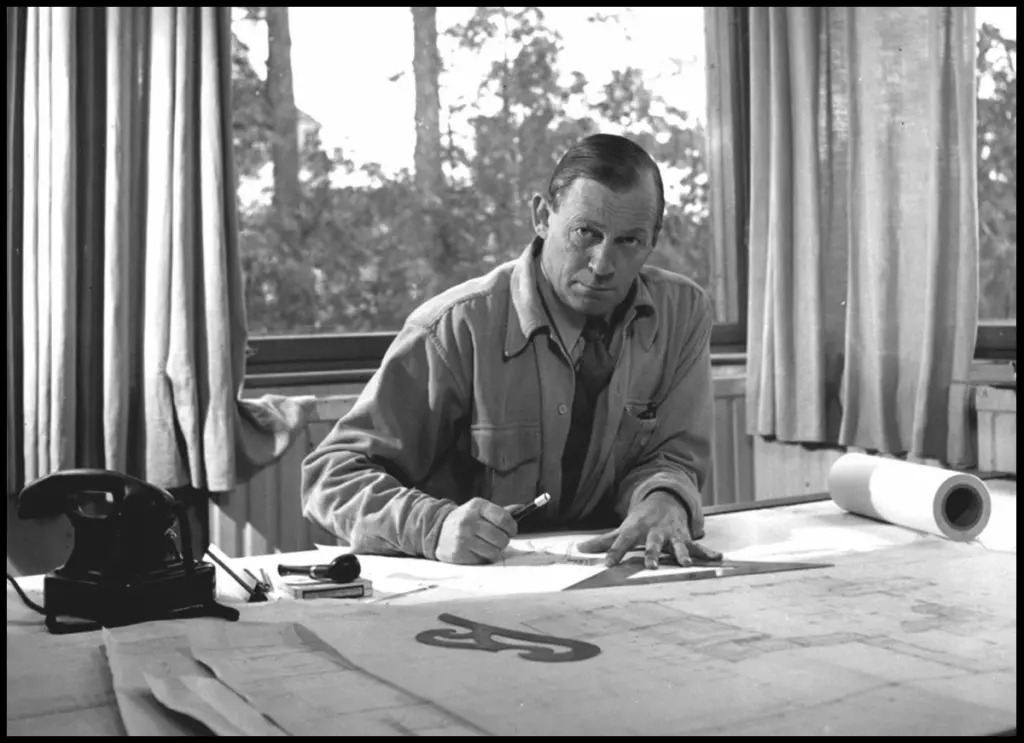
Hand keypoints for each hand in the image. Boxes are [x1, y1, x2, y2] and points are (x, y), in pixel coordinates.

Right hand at [435, 498, 517, 564]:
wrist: (438, 530)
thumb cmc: (464, 520)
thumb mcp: (479, 510)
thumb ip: (500, 511)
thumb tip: (520, 509)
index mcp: (477, 506)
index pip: (504, 518)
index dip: (512, 527)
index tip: (511, 531)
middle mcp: (469, 520)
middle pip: (501, 537)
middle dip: (503, 541)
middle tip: (497, 539)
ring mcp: (463, 537)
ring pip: (494, 551)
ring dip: (494, 550)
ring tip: (486, 545)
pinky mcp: (459, 552)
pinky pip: (482, 559)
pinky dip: (483, 557)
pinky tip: (475, 550)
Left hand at [576, 491, 721, 567]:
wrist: (664, 500)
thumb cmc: (640, 520)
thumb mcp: (622, 528)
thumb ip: (603, 541)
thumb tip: (579, 549)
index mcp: (636, 529)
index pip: (622, 541)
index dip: (614, 552)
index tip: (608, 564)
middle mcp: (654, 531)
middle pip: (652, 543)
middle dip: (652, 554)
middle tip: (651, 566)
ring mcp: (671, 534)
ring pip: (676, 545)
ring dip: (681, 554)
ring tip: (686, 564)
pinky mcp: (685, 536)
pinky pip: (697, 546)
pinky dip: (708, 552)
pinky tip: (719, 558)